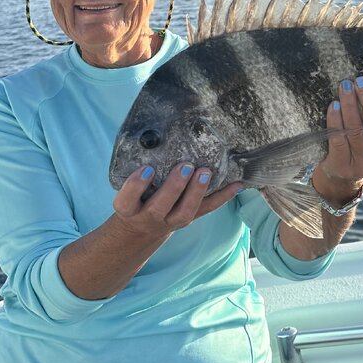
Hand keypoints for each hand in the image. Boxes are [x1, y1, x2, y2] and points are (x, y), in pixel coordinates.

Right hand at [113, 162, 243, 241]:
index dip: (137, 186)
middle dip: (174, 187)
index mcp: (127, 208)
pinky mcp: (187, 220)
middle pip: (159, 207)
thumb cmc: (132, 198)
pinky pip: (206, 210)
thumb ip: (132, 170)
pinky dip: (223, 197)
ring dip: (197, 192)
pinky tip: (237, 184)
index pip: (127, 199)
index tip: (147, 169)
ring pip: (184, 212)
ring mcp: (169, 221)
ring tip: (206, 172)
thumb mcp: (125, 188)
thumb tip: (149, 133)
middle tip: (185, 166)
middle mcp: (148, 217)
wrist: (138, 229)